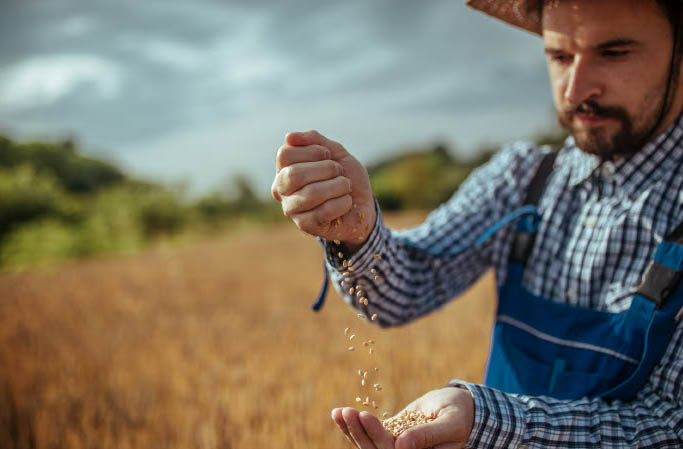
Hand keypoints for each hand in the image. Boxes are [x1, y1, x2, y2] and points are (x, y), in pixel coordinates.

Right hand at [271, 130, 375, 249]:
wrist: (363, 204)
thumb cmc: (345, 176)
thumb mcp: (335, 152)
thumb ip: (314, 141)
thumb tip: (289, 137)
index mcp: (284, 169)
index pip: (285, 155)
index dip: (312, 151)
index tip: (328, 155)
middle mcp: (282, 190)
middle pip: (293, 175)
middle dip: (325, 169)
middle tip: (339, 171)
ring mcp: (291, 209)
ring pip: (311, 194)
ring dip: (338, 186)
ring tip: (346, 186)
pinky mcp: (305, 225)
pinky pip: (324, 211)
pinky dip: (343, 202)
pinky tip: (347, 201)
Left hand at [331, 386, 473, 448]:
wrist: (461, 407)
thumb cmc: (461, 414)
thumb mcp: (450, 423)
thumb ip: (429, 435)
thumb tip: (402, 444)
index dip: (377, 437)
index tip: (365, 415)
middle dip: (360, 431)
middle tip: (347, 411)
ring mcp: (395, 448)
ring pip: (368, 444)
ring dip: (352, 429)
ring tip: (339, 412)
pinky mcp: (389, 437)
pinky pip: (367, 433)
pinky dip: (352, 425)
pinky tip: (338, 413)